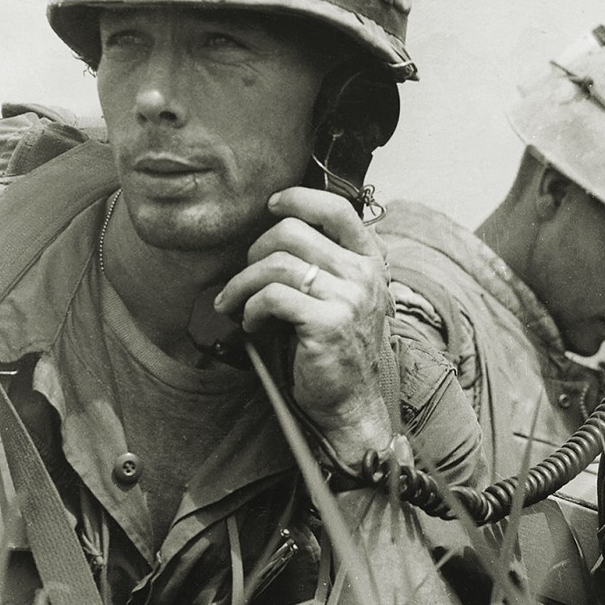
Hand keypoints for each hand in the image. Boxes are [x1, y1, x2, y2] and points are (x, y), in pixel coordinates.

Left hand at [214, 187, 392, 465]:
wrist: (355, 406)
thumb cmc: (341, 353)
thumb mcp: (345, 299)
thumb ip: (327, 265)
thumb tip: (275, 232)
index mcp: (371, 262)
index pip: (338, 209)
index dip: (299, 198)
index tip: (272, 206)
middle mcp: (365, 275)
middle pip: (293, 232)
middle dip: (255, 251)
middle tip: (244, 276)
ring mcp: (350, 298)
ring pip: (276, 264)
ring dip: (242, 283)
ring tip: (233, 303)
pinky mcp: (328, 324)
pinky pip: (272, 297)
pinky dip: (250, 308)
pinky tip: (251, 323)